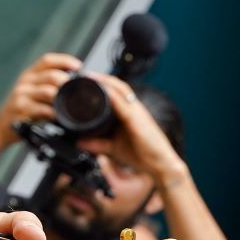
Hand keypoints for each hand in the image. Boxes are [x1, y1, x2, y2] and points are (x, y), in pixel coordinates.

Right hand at [0, 53, 80, 144]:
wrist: (1, 127)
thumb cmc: (21, 110)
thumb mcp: (32, 93)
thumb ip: (49, 86)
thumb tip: (75, 84)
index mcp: (29, 74)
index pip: (47, 60)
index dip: (64, 60)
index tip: (79, 66)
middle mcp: (24, 81)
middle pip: (51, 75)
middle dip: (68, 83)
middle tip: (81, 92)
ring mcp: (21, 95)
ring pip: (48, 91)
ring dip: (63, 98)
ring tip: (72, 106)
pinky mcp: (21, 109)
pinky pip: (43, 109)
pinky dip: (55, 113)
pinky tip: (59, 117)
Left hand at [94, 73, 187, 187]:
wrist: (160, 166)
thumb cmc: (142, 155)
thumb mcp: (113, 148)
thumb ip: (97, 144)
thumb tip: (79, 141)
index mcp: (128, 113)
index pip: (114, 92)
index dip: (101, 83)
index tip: (84, 80)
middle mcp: (133, 109)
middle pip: (117, 86)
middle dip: (102, 78)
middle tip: (84, 73)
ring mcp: (137, 112)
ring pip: (122, 90)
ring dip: (106, 82)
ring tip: (91, 76)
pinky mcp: (139, 120)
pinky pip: (125, 105)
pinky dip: (114, 96)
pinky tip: (105, 91)